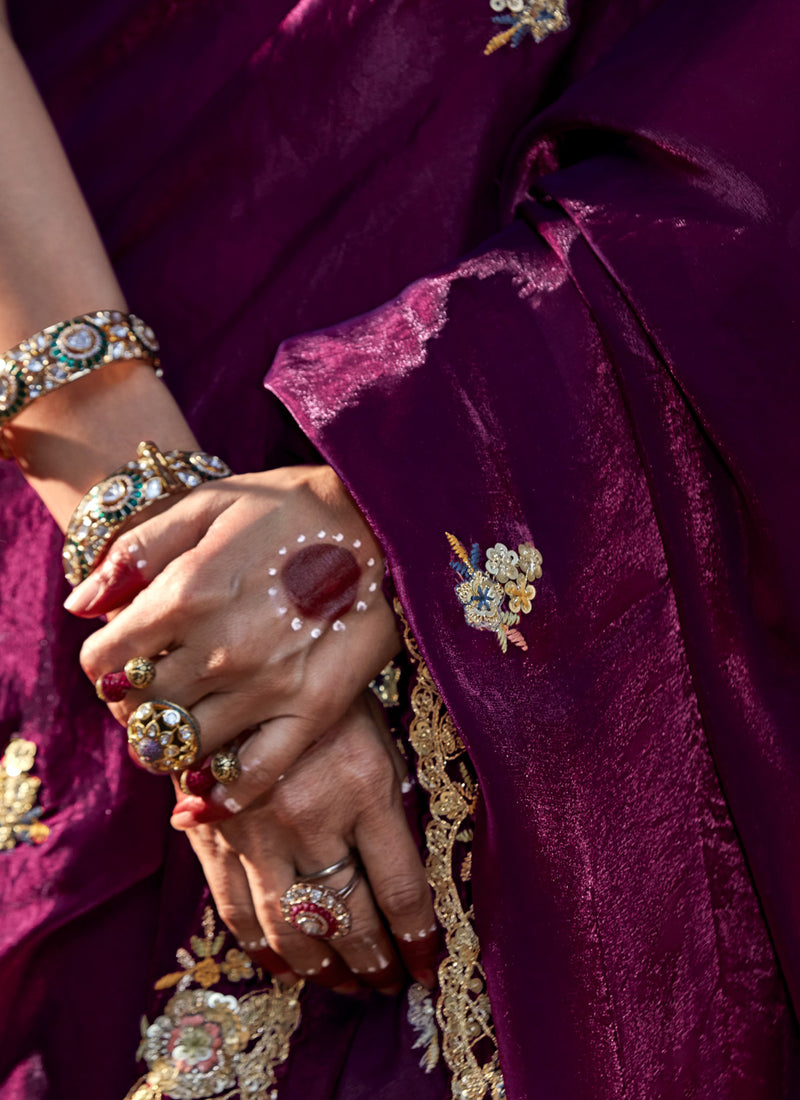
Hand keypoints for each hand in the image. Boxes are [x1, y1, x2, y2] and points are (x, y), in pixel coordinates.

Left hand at [71, 465, 401, 814]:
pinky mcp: (312, 712)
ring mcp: (266, 687)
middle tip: (154, 688)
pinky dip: (218, 798)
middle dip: (133, 703)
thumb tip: (80, 605)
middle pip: (138, 710)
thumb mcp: (207, 502)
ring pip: (182, 748)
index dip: (103, 663)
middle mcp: (218, 648)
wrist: (385, 521)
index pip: (103, 662)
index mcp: (184, 592)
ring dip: (168, 742)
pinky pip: (252, 777)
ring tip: (181, 722)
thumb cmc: (292, 505)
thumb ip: (136, 550)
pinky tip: (200, 797)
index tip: (123, 657)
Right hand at [178, 693, 438, 994]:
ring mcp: (256, 830)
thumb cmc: (324, 692)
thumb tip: (408, 873)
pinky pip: (236, 911)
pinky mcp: (213, 836)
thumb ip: (389, 800)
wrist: (237, 664)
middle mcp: (311, 815)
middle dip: (374, 961)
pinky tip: (286, 967)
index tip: (430, 965)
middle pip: (348, 917)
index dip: (420, 938)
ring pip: (291, 927)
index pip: (401, 888)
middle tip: (390, 984)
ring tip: (347, 985)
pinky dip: (264, 949)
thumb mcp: (375, 731)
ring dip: (323, 968)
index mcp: (363, 785)